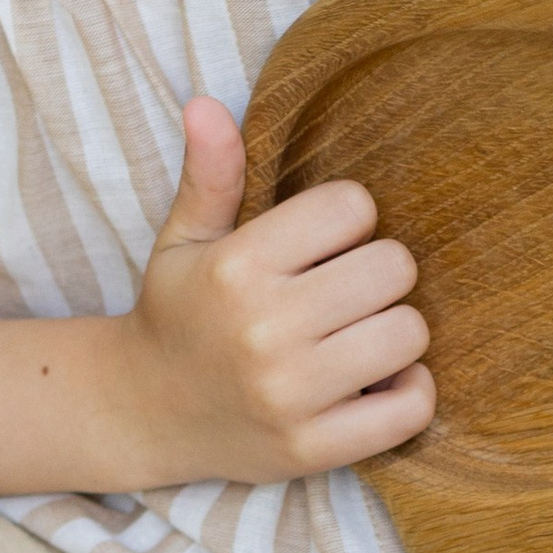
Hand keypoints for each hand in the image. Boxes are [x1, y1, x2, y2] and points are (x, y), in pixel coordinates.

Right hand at [110, 98, 434, 483]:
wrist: (142, 413)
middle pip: (393, 267)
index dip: (350, 219)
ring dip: (396, 330)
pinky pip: (410, 410)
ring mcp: (289, 395)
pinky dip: (409, 392)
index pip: (353, 206)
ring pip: (410, 333)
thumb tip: (206, 103)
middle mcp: (264, 329)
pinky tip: (379, 381)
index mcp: (238, 267)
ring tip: (359, 333)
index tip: (326, 243)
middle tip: (348, 289)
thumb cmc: (179, 313)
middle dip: (378, 271)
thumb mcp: (184, 239)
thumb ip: (210, 173)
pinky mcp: (311, 448)